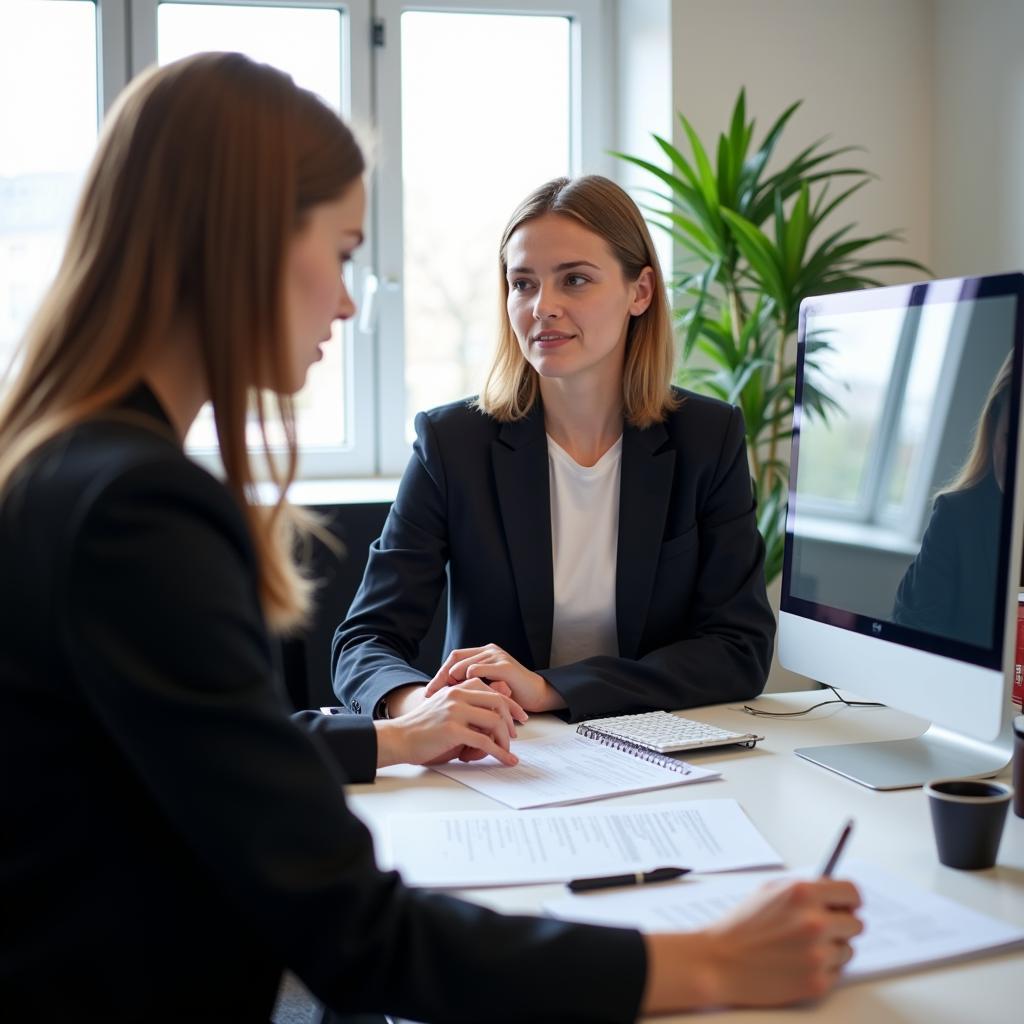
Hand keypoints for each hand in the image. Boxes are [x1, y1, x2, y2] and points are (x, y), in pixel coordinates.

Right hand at [374, 678, 527, 768]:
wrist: (398, 738)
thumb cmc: (422, 728)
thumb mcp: (447, 711)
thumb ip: (468, 711)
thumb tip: (494, 721)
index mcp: (457, 689)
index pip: (491, 690)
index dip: (509, 703)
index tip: (519, 716)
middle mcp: (458, 695)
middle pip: (498, 702)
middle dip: (512, 719)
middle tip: (516, 735)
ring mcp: (455, 711)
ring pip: (494, 721)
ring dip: (505, 739)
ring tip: (508, 751)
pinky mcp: (452, 730)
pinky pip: (484, 742)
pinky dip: (499, 753)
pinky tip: (506, 760)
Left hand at [424, 643, 565, 712]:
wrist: (537, 695)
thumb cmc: (511, 694)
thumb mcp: (486, 689)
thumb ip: (469, 687)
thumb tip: (443, 697)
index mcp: (482, 655)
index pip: (454, 659)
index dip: (439, 674)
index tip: (428, 692)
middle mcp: (488, 651)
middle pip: (456, 659)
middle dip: (441, 676)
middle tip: (430, 693)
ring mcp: (497, 656)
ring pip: (466, 663)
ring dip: (452, 678)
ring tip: (443, 693)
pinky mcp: (505, 666)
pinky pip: (482, 668)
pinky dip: (470, 677)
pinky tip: (462, 689)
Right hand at [643, 878, 861, 1012]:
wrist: (720, 961)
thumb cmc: (743, 925)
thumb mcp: (770, 891)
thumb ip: (807, 890)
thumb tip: (839, 895)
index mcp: (803, 894)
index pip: (852, 893)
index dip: (851, 900)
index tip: (849, 906)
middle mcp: (814, 922)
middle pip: (856, 924)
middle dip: (840, 925)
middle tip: (820, 929)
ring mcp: (817, 954)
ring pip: (847, 950)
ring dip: (831, 949)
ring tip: (801, 948)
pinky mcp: (817, 982)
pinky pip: (837, 972)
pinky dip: (822, 969)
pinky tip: (797, 964)